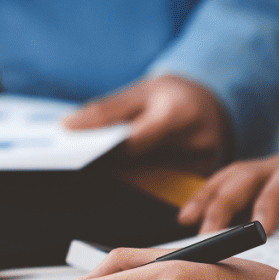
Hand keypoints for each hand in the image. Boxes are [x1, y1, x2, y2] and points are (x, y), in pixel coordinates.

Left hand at [63, 74, 229, 171]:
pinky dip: (142, 181)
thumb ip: (104, 111)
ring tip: (104, 166)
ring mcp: (203, 165)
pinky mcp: (203, 180)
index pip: (132, 145)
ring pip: (149, 181)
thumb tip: (68, 126)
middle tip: (82, 163)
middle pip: (139, 167)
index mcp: (179, 116)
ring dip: (124, 176)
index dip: (103, 153)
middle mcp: (197, 144)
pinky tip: (128, 174)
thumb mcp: (139, 92)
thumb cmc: (170, 96)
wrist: (211, 102)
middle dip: (109, 165)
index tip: (78, 155)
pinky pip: (163, 187)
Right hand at [177, 147, 278, 246]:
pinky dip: (208, 197)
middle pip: (254, 172)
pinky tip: (188, 218)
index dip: (273, 200)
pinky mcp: (269, 181)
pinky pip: (232, 182)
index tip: (259, 231)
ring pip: (237, 174)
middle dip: (227, 202)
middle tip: (208, 235)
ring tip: (189, 224)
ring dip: (210, 198)